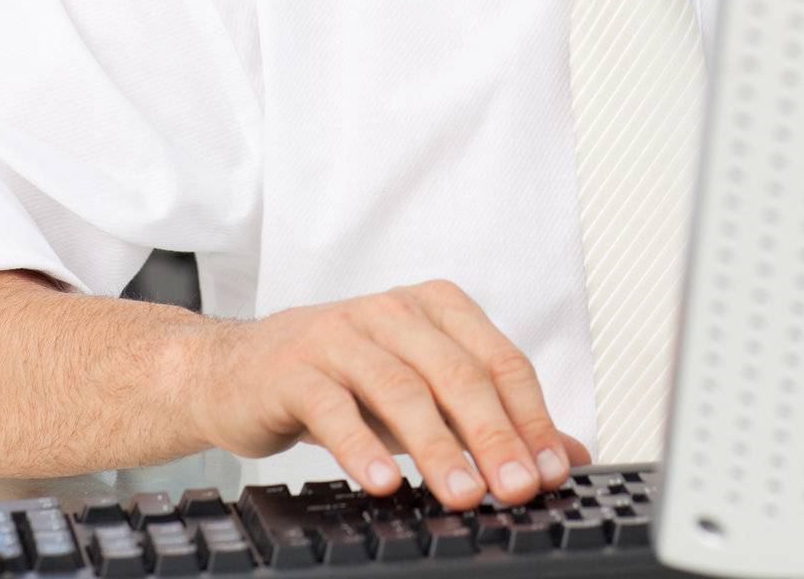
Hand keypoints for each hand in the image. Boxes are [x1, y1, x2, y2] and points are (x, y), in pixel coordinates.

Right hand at [194, 279, 590, 505]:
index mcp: (435, 308)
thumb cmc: (341, 381)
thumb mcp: (423, 396)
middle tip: (515, 489)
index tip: (551, 471)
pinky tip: (384, 482)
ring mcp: (341, 333)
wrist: (238, 371)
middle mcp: (392, 310)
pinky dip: (362, 446)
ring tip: (462, 495)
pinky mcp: (295, 366)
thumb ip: (490, 421)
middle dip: (493, 434)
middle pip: (456, 372)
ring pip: (401, 388)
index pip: (499, 360)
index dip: (530, 417)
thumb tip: (565, 457)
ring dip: (437, 447)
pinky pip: (334, 406)